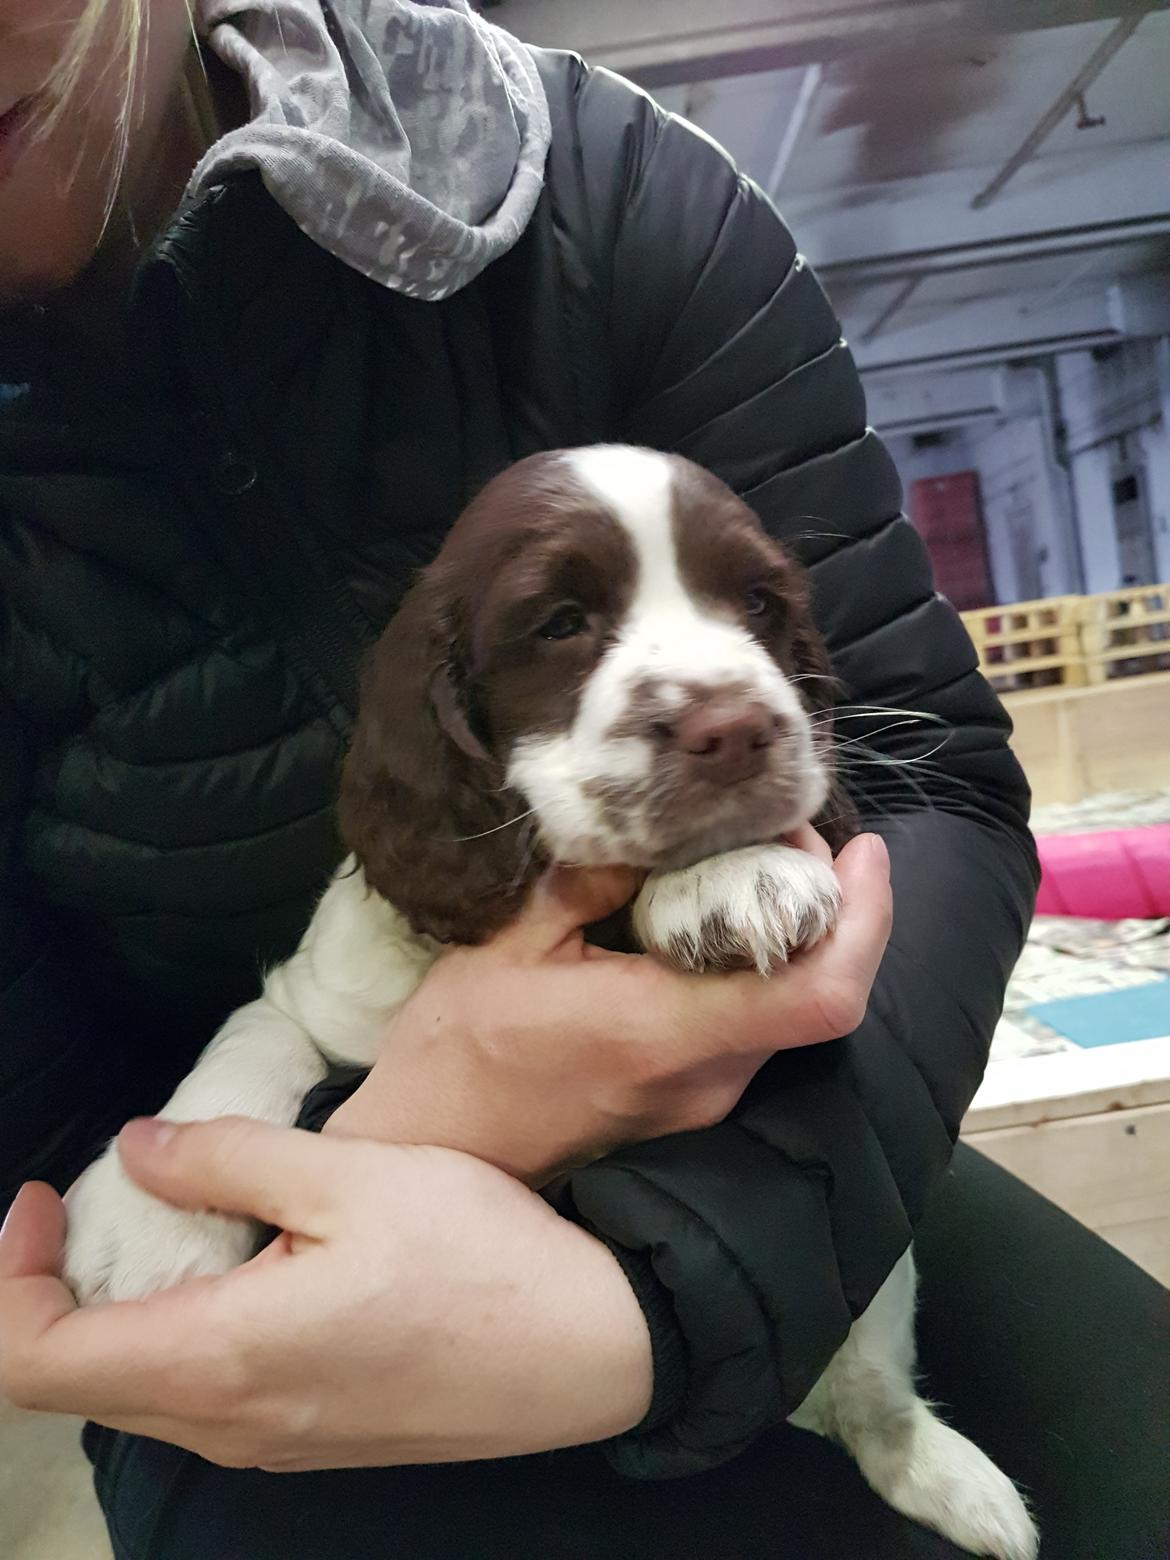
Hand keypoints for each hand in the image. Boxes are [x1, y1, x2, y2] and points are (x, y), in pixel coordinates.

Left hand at [0, 1118, 651, 1467]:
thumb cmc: (480, 1255)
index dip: (10, 1278)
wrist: (592, 1348)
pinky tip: (245, 1270)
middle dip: (60, 1287)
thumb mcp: (353, 1176)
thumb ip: (228, 1160)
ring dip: (122, 1311)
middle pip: (80, 1382)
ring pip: (140, 1394)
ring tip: (175, 1222)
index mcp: (221, 1358)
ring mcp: (271, 1447)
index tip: (44, 1198)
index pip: (36, 1359)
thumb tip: (135, 1149)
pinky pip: (202, 1401)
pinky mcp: (312, 1444)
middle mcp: (228, 1426)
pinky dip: (180, 1335)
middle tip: (100, 1197)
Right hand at [327, 830, 890, 1183]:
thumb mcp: (508, 942)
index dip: (866, 920)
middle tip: (778, 833)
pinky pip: (750, 1029)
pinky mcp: (688, 1106)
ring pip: (787, 1011)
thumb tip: (659, 833)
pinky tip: (703, 921)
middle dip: (823, 905)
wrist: (430, 1158)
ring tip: (740, 863)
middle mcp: (705, 1079)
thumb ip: (592, 880)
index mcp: (664, 1032)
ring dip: (789, 936)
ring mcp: (702, 1102)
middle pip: (816, 991)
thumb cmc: (456, 1051)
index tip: (863, 851)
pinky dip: (753, 969)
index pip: (820, 995)